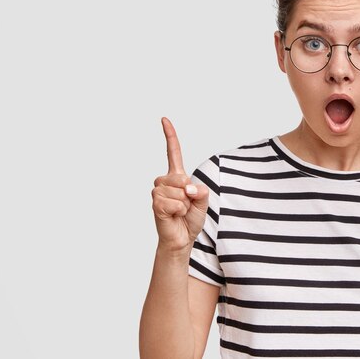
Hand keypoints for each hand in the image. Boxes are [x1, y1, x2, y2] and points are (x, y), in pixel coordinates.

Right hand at [151, 117, 209, 253]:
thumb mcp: (203, 201)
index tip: (164, 119)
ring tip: (180, 211)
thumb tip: (188, 188)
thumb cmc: (191, 219)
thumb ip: (201, 191)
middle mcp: (165, 180)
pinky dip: (179, 211)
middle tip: (186, 205)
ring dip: (185, 204)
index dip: (169, 135)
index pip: (173, 152)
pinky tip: (174, 216)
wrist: (182, 239)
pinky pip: (173, 202)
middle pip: (182, 178)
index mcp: (177, 176)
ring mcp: (158, 191)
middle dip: (190, 193)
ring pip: (179, 191)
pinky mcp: (156, 203)